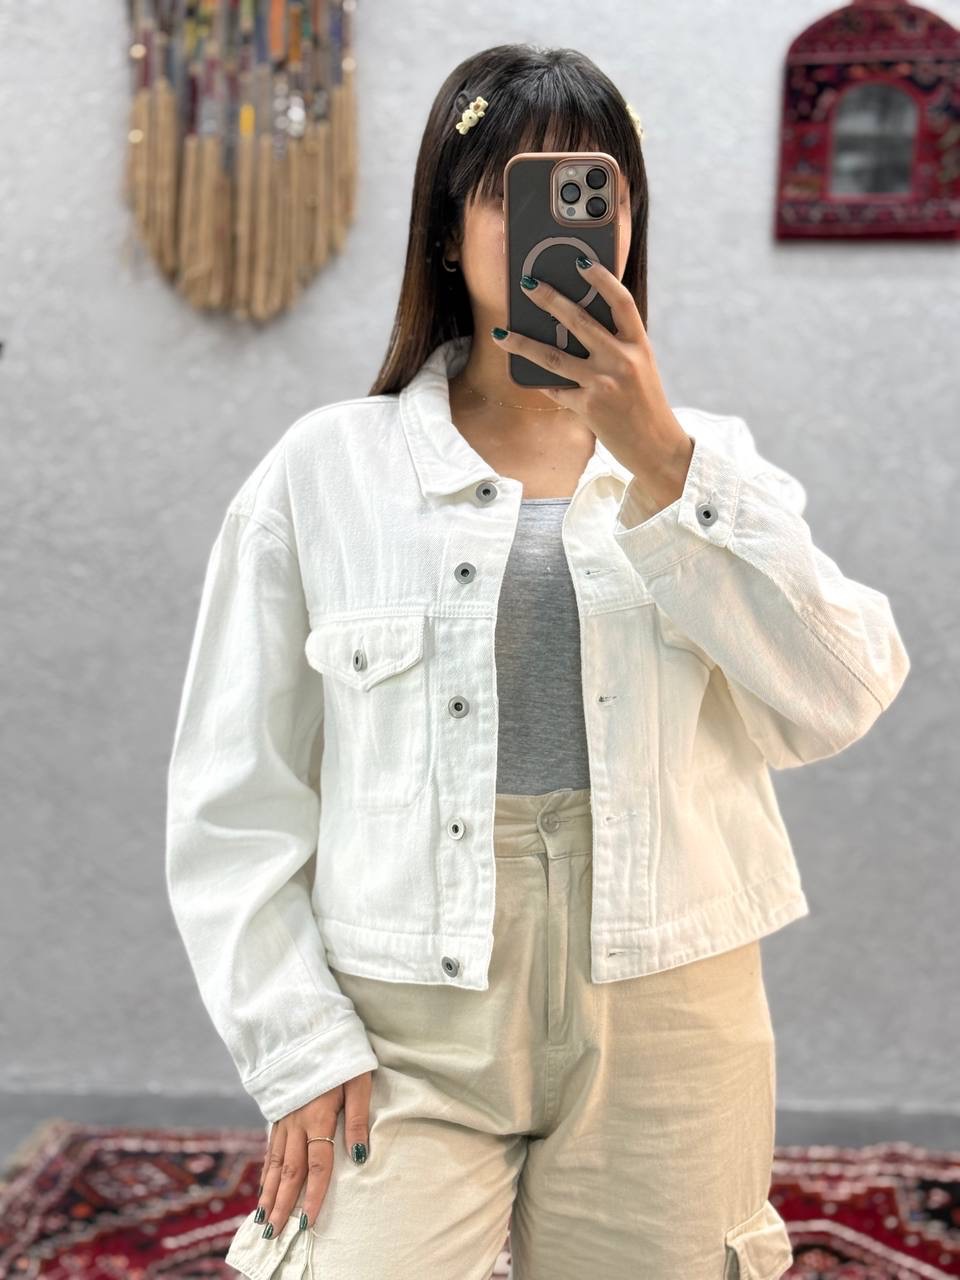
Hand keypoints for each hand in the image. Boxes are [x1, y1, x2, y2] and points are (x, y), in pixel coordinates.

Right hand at [256, 1070, 372, 1235]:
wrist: (308, 1026)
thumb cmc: (341, 1054)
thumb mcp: (358, 1081)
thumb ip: (357, 1118)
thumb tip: (360, 1156)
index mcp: (318, 1115)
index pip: (318, 1165)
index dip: (314, 1195)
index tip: (307, 1222)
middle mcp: (296, 1121)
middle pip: (289, 1170)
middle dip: (282, 1204)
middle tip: (274, 1234)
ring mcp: (284, 1117)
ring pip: (274, 1162)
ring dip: (269, 1192)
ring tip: (263, 1219)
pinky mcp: (278, 1111)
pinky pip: (270, 1147)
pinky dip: (266, 1170)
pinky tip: (264, 1184)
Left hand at [492, 259, 693, 509]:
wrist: (655, 445)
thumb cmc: (644, 402)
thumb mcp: (639, 367)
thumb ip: (615, 345)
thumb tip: (573, 325)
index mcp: (638, 345)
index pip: (620, 301)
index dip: (600, 278)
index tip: (579, 261)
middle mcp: (621, 360)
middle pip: (578, 320)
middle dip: (548, 299)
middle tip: (526, 284)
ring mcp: (603, 383)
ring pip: (552, 356)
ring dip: (522, 343)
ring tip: (501, 333)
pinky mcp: (587, 406)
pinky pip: (555, 388)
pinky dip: (542, 382)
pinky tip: (527, 375)